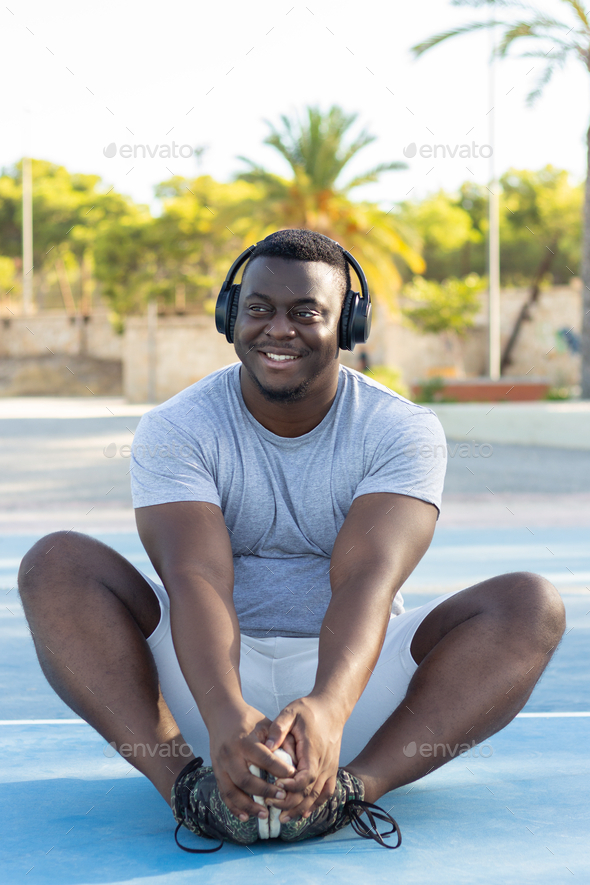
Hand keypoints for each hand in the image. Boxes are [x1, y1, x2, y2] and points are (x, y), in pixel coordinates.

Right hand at [208, 703, 296, 820]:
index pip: (264, 758)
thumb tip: (294, 762)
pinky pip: (224, 793)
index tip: (293, 777)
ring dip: (248, 806)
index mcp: (244, 741)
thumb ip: (279, 741)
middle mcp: (230, 754)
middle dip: (265, 792)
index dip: (279, 769)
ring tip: (264, 814)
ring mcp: (220, 764)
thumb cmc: (249, 719)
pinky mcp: (216, 771)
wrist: (222, 713)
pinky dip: (234, 807)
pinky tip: (245, 816)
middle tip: (282, 798)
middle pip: (246, 780)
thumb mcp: (266, 724)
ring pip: (232, 791)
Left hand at [264, 696, 344, 822]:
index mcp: (313, 751)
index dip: (291, 787)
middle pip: (309, 792)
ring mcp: (330, 768)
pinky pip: (326, 792)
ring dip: (300, 809)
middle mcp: (324, 763)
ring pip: (317, 796)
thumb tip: (267, 746)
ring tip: (283, 818)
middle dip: (290, 803)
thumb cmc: (309, 710)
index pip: (305, 777)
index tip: (275, 787)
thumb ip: (278, 728)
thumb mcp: (291, 712)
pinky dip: (316, 805)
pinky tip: (303, 813)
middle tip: (270, 805)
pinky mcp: (332, 769)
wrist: (331, 708)